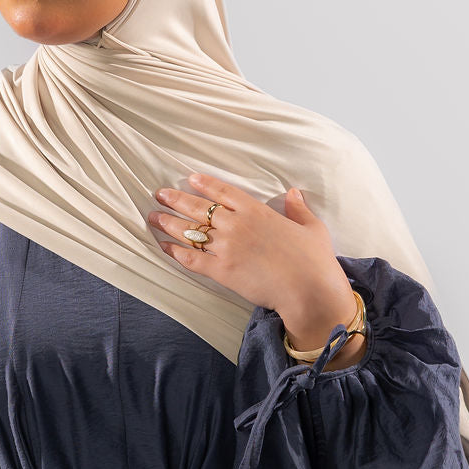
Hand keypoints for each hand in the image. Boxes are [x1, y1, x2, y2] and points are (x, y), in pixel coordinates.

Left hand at [148, 172, 360, 351]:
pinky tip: (163, 246)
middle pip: (199, 208)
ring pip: (190, 231)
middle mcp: (237, 225)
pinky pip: (191, 259)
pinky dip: (175, 252)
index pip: (223, 192)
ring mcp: (227, 248)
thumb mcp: (312, 227)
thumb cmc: (315, 260)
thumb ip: (298, 209)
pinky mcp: (222, 271)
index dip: (204, 184)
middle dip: (176, 199)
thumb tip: (293, 193)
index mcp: (257, 211)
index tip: (189, 178)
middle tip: (159, 194)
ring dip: (169, 222)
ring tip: (153, 216)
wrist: (309, 290)